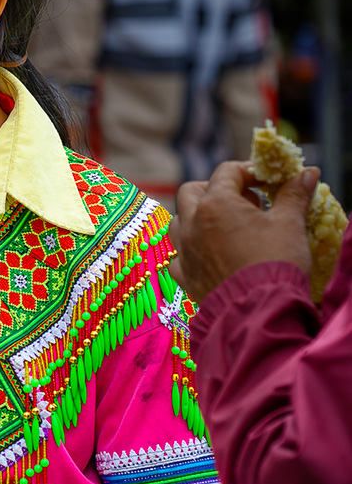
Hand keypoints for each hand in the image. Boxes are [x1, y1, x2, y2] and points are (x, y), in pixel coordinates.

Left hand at [170, 160, 317, 302]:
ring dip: (196, 218)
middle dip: (214, 189)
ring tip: (224, 227)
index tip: (265, 183)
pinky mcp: (185, 275)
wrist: (259, 311)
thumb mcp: (290, 223)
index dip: (248, 172)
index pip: (227, 172)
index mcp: (215, 203)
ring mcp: (185, 250)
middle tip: (243, 202)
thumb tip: (306, 174)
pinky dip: (189, 252)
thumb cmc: (274, 262)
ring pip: (178, 222)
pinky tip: (207, 256)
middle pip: (191, 191)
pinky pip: (177, 257)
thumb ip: (293, 195)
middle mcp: (192, 223)